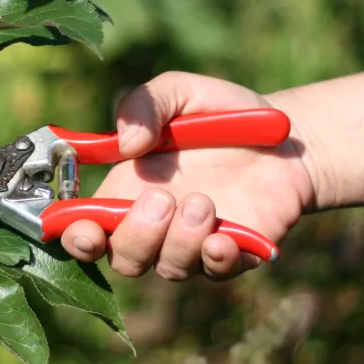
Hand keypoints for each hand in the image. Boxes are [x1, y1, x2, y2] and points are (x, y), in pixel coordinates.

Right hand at [61, 71, 317, 280]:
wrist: (286, 134)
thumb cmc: (221, 114)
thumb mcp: (180, 92)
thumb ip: (145, 105)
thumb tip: (127, 143)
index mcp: (126, 191)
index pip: (87, 228)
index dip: (77, 238)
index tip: (84, 229)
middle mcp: (155, 226)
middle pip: (124, 259)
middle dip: (136, 236)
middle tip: (163, 198)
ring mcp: (193, 244)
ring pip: (168, 267)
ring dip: (180, 240)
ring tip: (204, 202)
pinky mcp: (234, 253)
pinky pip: (215, 272)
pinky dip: (215, 261)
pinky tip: (223, 239)